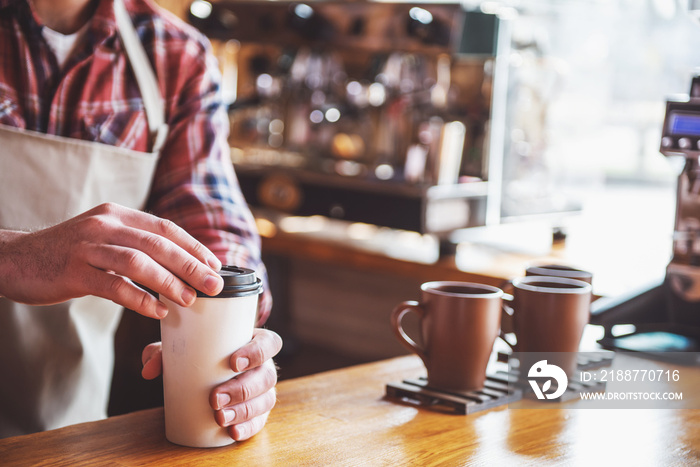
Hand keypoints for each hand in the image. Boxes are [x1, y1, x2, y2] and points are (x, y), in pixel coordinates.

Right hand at [0, 203, 223, 317]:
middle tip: (213, 284)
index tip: (214, 265)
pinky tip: (156, 311)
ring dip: (168, 281)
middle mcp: (104, 224)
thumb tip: (178, 265)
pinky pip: (112, 285)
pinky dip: (138, 298)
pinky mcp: (73, 271)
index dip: (192, 246)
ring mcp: (87, 246)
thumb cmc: (68, 253)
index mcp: (117, 214)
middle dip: (190, 264)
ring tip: (189, 299)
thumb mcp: (103, 238)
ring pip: (137, 262)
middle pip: (157, 243)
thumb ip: (135, 245)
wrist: (15, 259)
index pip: (164, 227)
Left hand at [142, 328, 282, 440]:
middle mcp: (264, 367)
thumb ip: (162, 353)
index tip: (234, 362)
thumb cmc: (199, 356)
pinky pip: (260, 421)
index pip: (269, 343)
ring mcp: (264, 391)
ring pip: (265, 400)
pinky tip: (233, 432)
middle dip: (242, 389)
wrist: (204, 376)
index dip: (258, 352)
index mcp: (254, 343)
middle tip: (215, 398)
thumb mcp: (182, 350)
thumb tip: (148, 369)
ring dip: (244, 411)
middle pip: (266, 376)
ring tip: (219, 418)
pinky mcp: (259, 412)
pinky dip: (248, 428)